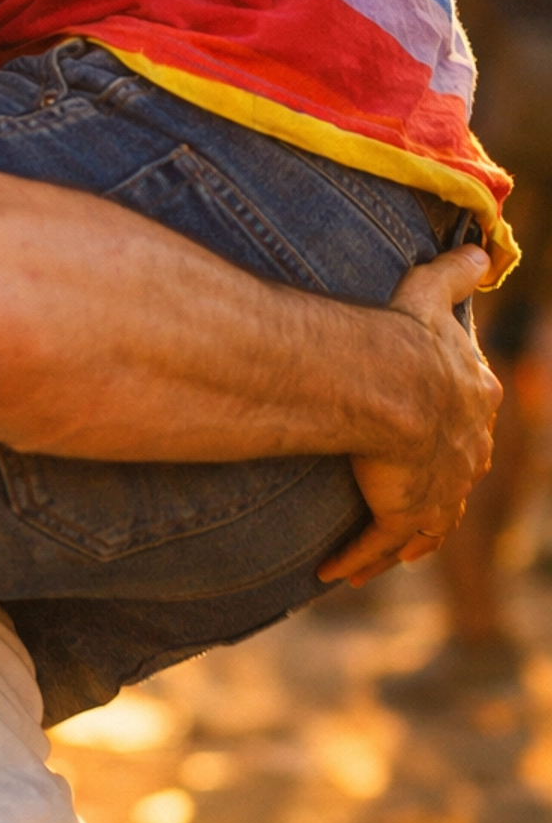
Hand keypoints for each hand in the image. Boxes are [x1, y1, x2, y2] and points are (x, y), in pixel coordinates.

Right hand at [320, 244, 498, 585]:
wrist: (389, 380)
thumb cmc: (406, 334)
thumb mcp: (434, 296)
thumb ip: (458, 274)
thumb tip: (486, 250)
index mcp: (475, 401)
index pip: (470, 421)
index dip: (452, 431)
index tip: (431, 438)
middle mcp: (467, 451)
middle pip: (453, 476)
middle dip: (430, 491)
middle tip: (402, 499)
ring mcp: (440, 488)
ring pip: (423, 524)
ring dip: (399, 537)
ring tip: (376, 551)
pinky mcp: (408, 512)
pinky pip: (383, 544)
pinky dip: (362, 559)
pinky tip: (336, 571)